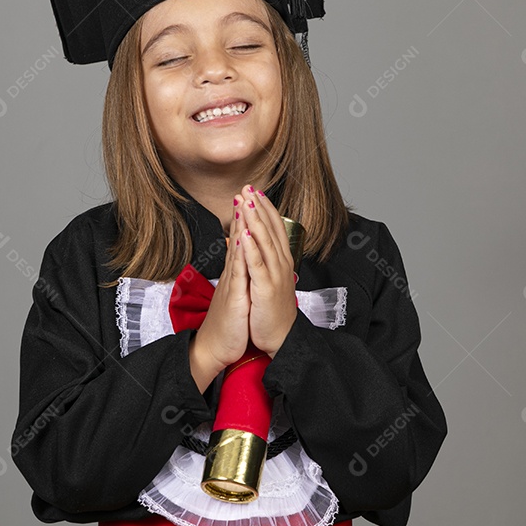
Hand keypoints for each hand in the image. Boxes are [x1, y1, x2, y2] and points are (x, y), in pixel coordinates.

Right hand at [193, 192, 250, 373]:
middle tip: (245, 189)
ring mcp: (232, 283)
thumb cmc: (227, 324)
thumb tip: (239, 262)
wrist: (214, 348)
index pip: (241, 241)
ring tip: (243, 203)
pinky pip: (238, 271)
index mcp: (235, 274)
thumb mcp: (234, 295)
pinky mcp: (234, 296)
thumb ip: (236, 276)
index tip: (249, 197)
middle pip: (238, 238)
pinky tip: (242, 238)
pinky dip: (240, 253)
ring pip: (237, 249)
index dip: (246, 218)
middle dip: (242, 213)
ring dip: (240, 226)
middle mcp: (232, 274)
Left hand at [238, 184, 297, 358]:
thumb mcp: (266, 280)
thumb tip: (248, 240)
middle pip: (270, 230)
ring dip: (255, 221)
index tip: (256, 191)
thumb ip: (260, 258)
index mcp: (281, 261)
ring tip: (247, 202)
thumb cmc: (271, 310)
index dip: (266, 208)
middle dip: (259, 207)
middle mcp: (281, 264)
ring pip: (265, 242)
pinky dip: (251, 249)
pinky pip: (257, 265)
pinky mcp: (266, 289)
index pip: (275, 228)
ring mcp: (275, 276)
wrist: (280, 338)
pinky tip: (245, 234)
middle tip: (249, 187)